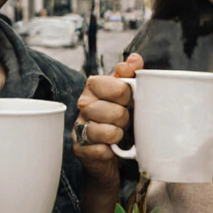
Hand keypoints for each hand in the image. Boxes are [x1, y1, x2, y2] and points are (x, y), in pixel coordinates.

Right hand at [75, 53, 140, 212]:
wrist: (111, 154)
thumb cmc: (117, 119)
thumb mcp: (125, 95)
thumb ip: (129, 75)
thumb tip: (134, 59)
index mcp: (93, 88)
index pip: (110, 84)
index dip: (124, 94)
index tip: (127, 100)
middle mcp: (83, 106)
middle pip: (113, 110)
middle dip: (124, 119)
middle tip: (123, 121)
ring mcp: (79, 127)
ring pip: (106, 131)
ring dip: (117, 135)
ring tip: (118, 134)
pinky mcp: (79, 149)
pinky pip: (101, 150)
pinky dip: (111, 151)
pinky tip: (111, 148)